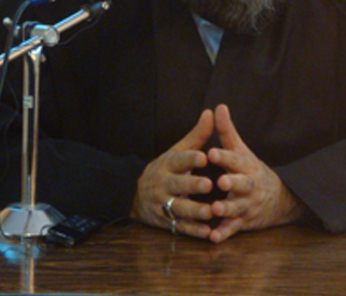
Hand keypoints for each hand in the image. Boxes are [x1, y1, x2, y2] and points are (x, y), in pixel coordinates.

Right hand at [130, 109, 218, 238]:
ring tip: (211, 211)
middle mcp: (163, 184)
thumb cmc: (166, 169)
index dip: (191, 159)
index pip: (178, 160)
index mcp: (167, 164)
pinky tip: (208, 233)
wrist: (135, 194)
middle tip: (208, 184)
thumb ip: (196, 135)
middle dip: (192, 186)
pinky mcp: (165, 222)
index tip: (205, 157)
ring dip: (195, 211)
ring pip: (178, 208)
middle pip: (177, 185)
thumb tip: (210, 112)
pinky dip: (193, 231)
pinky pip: (179, 228)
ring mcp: (162, 204)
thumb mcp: (178, 151)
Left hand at [206, 104, 300, 242]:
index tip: (211, 151)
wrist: (279, 199)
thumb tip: (218, 106)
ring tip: (215, 209)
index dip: (225, 156)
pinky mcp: (243, 223)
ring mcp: (247, 205)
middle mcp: (249, 186)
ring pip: (238, 208)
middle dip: (232, 183)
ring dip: (227, 210)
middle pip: (242, 185)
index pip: (236, 159)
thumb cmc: (251, 170)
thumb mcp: (241, 150)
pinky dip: (224, 234)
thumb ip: (227, 131)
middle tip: (220, 181)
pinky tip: (212, 237)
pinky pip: (233, 230)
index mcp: (246, 166)